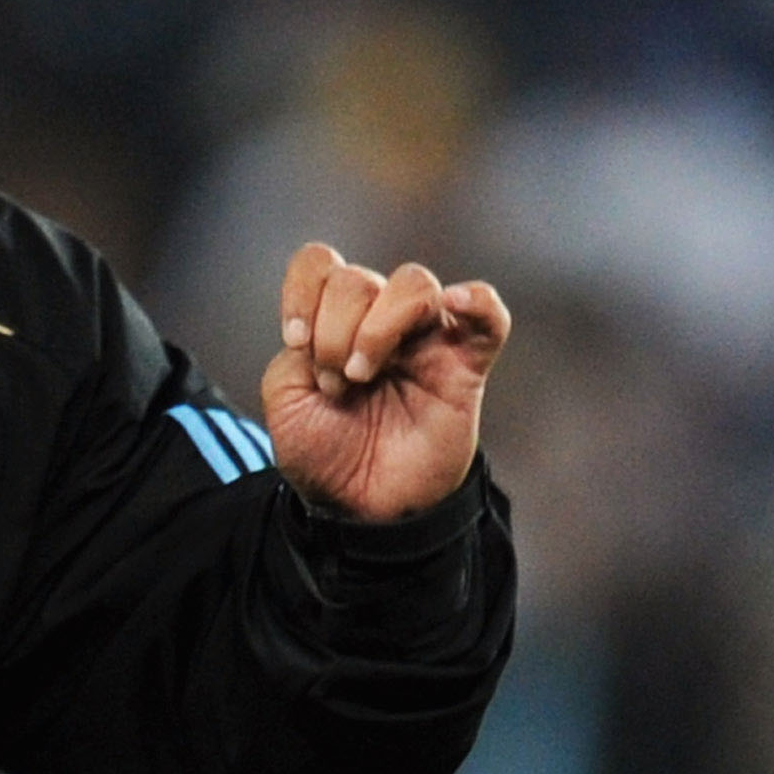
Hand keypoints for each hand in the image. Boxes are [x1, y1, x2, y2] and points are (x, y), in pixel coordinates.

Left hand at [261, 243, 509, 522]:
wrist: (364, 509)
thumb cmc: (327, 455)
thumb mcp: (285, 404)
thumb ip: (292, 356)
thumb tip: (327, 327)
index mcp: (333, 322)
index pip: (320, 265)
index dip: (302, 292)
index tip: (296, 341)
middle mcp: (380, 320)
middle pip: (358, 278)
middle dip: (333, 331)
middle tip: (335, 384)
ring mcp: (426, 338)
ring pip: (414, 283)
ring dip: (378, 326)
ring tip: (362, 375)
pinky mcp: (465, 363)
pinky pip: (488, 313)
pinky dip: (476, 300)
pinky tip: (454, 304)